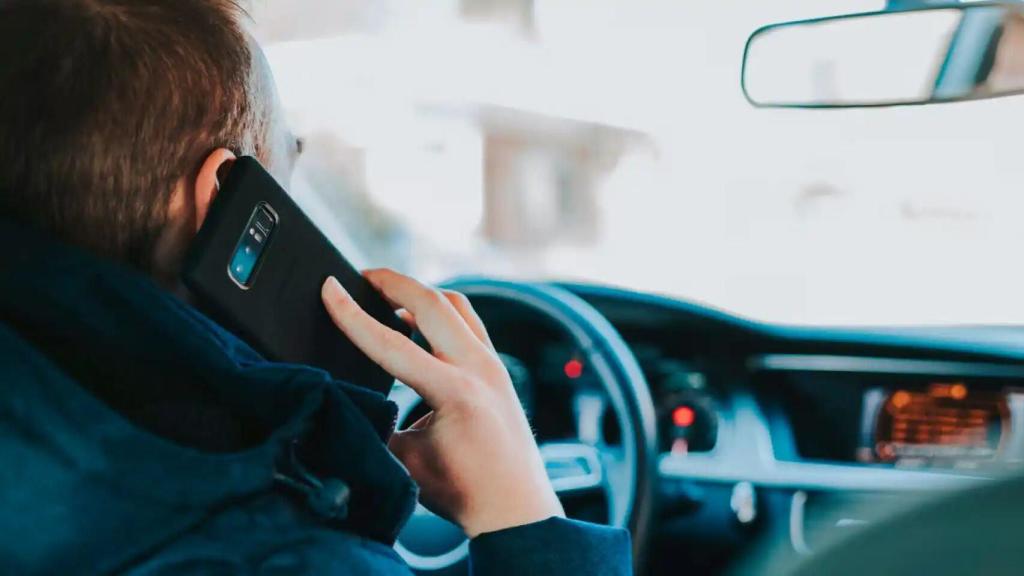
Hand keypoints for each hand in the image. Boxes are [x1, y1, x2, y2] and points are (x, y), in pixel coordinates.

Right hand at [322, 270, 563, 536]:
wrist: (516, 509)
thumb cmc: (464, 491)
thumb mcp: (405, 459)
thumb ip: (376, 421)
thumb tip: (348, 395)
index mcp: (454, 392)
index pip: (391, 342)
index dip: (352, 314)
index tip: (328, 287)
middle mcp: (480, 369)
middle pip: (432, 301)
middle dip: (392, 282)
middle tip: (361, 276)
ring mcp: (495, 365)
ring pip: (457, 305)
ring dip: (420, 294)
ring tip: (388, 295)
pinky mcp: (499, 369)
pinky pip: (470, 323)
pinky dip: (442, 312)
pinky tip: (420, 322)